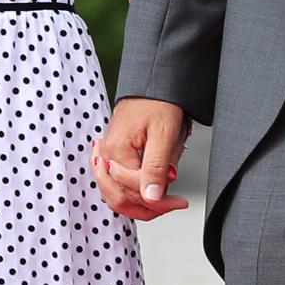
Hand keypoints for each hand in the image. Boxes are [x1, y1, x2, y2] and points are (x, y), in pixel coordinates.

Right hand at [92, 97, 190, 220]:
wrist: (154, 79)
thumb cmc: (160, 100)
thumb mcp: (164, 134)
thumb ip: (156, 168)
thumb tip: (151, 198)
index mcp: (115, 150)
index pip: (132, 192)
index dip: (158, 202)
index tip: (179, 201)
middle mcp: (105, 153)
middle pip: (119, 198)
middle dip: (149, 205)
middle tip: (173, 203)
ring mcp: (106, 152)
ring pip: (117, 191)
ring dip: (141, 198)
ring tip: (164, 197)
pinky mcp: (112, 150)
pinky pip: (118, 179)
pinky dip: (134, 187)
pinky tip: (146, 187)